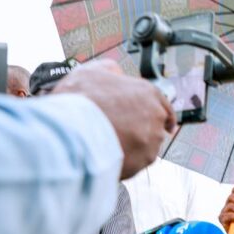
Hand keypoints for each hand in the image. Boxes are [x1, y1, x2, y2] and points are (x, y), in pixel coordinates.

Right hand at [52, 59, 176, 178]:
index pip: (163, 105)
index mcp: (148, 93)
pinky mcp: (143, 161)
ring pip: (146, 146)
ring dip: (132, 146)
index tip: (161, 123)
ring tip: (107, 144)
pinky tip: (107, 156)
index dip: (158, 114)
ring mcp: (152, 140)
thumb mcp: (92, 71)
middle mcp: (156, 116)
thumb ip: (110, 71)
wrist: (70, 131)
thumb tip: (115, 73)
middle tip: (119, 132)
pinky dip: (124, 161)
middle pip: (153, 126)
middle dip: (140, 130)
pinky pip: (136, 163)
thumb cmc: (79, 100)